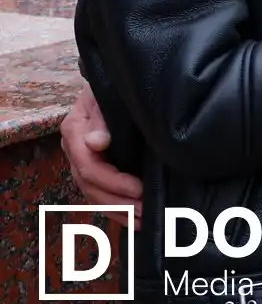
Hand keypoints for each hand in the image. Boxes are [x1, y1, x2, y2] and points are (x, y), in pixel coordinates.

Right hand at [60, 83, 141, 228]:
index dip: (114, 181)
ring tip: (142, 221)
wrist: (111, 83)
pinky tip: (134, 220)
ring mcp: (82, 161)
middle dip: (118, 202)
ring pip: (94, 195)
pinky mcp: (95, 168)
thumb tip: (97, 142)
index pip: (89, 167)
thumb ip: (101, 119)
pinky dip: (116, 209)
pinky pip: (100, 195)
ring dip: (118, 211)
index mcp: (74, 131)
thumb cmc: (112, 86)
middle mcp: (75, 150)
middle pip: (90, 186)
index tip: (139, 188)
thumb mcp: (105, 95)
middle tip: (144, 210)